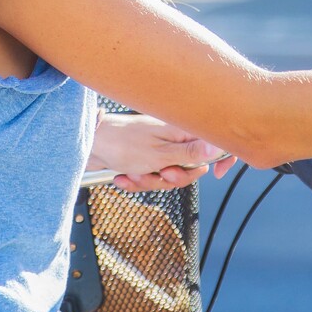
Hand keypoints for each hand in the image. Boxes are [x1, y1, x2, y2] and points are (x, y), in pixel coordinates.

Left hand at [87, 112, 236, 191]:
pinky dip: (138, 180)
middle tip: (162, 173)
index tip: (217, 172)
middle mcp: (173, 138)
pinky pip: (152, 177)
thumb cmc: (123, 145)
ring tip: (135, 173)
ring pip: (170, 175)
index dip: (222, 156)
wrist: (89, 145)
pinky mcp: (144, 158)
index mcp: (181, 131)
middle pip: (192, 166)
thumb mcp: (160, 155)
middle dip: (176, 177)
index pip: (214, 140)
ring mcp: (158, 148)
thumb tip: (217, 147)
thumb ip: (190, 153)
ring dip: (151, 181)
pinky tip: (125, 176)